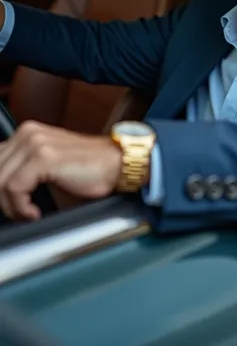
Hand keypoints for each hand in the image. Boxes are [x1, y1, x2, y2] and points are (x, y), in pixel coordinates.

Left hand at [0, 121, 121, 220]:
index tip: (11, 204)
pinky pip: (14, 188)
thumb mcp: (47, 167)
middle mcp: (28, 133)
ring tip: (27, 213)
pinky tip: (34, 213)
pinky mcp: (44, 157)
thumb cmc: (88, 169)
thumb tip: (4, 190)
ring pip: (0, 182)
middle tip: (20, 212)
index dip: (1, 188)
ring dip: (10, 206)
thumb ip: (23, 170)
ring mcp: (35, 142)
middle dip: (3, 199)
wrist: (116, 165)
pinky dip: (21, 207)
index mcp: (27, 133)